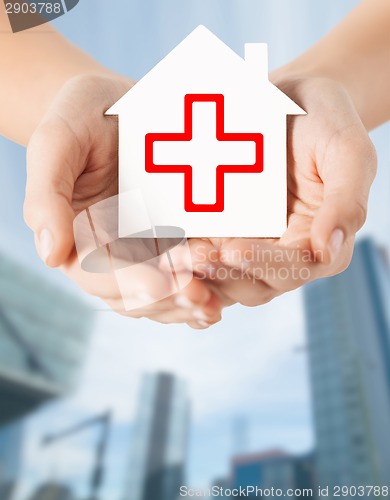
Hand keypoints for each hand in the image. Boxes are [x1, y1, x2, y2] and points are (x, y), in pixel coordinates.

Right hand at [24, 75, 222, 327]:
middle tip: (200, 295)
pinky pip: (185, 275)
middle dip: (166, 297)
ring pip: (161, 295)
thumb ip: (47, 195)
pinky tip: (221, 300)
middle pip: (135, 293)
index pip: (98, 273)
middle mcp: (111, 252)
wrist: (117, 104)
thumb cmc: (81, 117)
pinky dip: (201, 292)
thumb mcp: (57, 142)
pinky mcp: (173, 240)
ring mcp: (144, 249)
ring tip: (214, 304)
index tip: (160, 283)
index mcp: (78, 237)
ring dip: (187, 303)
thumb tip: (50, 254)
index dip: (129, 282)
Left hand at [183, 77, 376, 306]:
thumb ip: (346, 202)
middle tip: (196, 258)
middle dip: (224, 275)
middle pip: (254, 283)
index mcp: (318, 242)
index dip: (265, 265)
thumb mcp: (348, 152)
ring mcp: (248, 243)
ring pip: (223, 278)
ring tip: (176, 257)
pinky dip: (183, 259)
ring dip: (199, 275)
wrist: (287, 99)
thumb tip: (329, 250)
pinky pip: (201, 253)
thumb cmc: (325, 121)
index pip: (294, 268)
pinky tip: (164, 249)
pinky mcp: (220, 231)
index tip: (235, 251)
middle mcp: (282, 252)